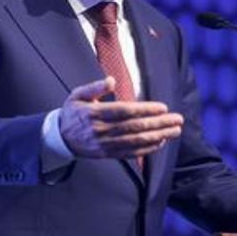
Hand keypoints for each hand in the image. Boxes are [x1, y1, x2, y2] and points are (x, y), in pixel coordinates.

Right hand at [59, 76, 182, 158]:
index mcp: (94, 113)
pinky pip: (131, 153)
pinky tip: (161, 142)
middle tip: (177, 119)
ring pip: (136, 141)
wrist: (59, 138)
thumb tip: (111, 80)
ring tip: (175, 131)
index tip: (163, 107)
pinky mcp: (108, 155)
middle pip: (134, 127)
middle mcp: (101, 131)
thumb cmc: (72, 113)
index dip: (145, 110)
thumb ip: (95, 87)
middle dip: (158, 123)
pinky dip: (147, 149)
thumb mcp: (78, 95)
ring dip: (158, 136)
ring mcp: (105, 145)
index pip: (124, 111)